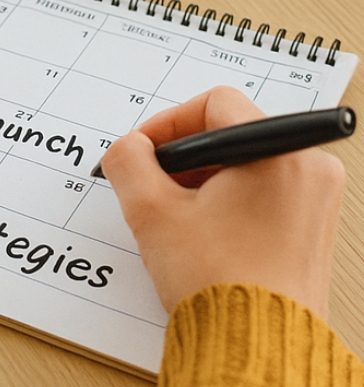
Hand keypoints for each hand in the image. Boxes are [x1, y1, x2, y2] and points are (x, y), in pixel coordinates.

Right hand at [100, 87, 344, 317]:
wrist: (255, 343)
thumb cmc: (218, 283)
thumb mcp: (152, 212)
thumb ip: (129, 162)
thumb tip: (128, 147)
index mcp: (276, 154)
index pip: (214, 103)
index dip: (169, 122)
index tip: (146, 151)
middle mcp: (307, 168)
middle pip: (231, 130)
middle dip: (185, 155)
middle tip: (158, 187)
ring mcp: (316, 197)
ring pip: (246, 161)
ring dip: (204, 177)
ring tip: (179, 214)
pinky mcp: (313, 223)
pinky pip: (265, 188)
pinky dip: (229, 197)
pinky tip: (204, 229)